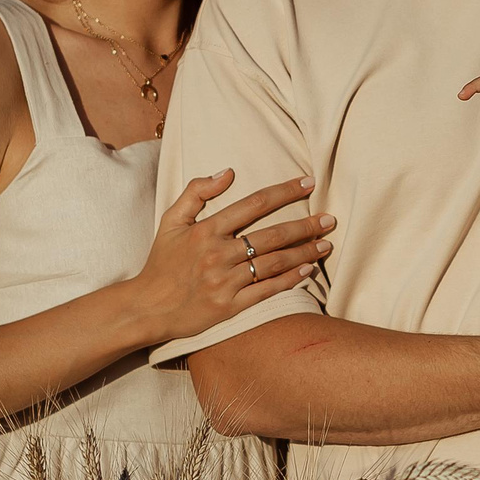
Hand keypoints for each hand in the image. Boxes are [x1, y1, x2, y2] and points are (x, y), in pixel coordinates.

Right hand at [127, 170, 333, 344]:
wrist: (148, 307)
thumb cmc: (162, 262)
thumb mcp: (171, 220)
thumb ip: (196, 191)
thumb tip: (228, 171)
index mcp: (206, 230)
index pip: (254, 204)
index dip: (285, 191)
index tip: (309, 183)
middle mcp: (218, 254)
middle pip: (272, 235)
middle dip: (306, 225)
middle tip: (331, 219)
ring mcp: (225, 282)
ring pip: (274, 263)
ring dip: (304, 252)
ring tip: (326, 244)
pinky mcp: (229, 306)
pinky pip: (266, 291)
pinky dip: (289, 280)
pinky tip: (308, 271)